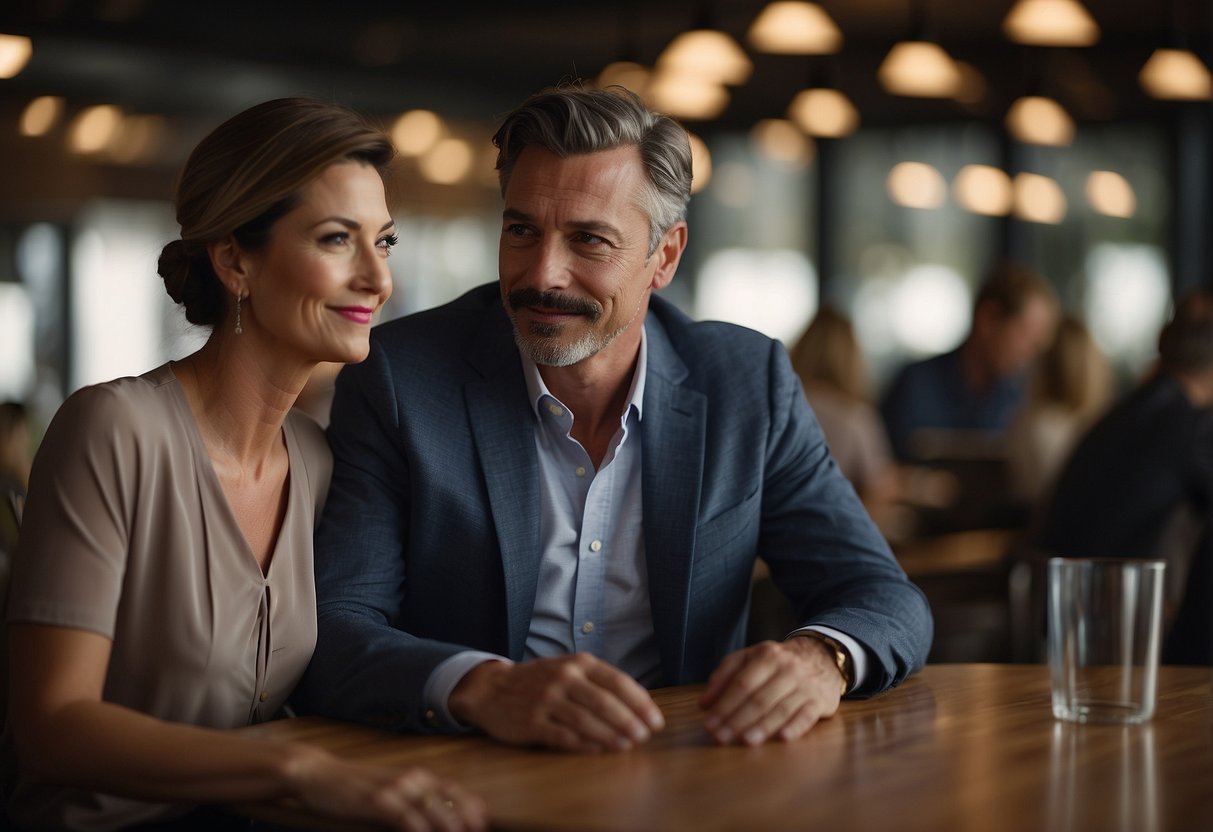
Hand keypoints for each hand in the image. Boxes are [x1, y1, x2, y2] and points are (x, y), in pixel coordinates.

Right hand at [288, 748, 486, 831]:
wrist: (318, 774)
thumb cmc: (355, 788)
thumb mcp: (389, 792)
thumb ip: (412, 803)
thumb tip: (436, 819)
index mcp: (416, 776)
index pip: (453, 790)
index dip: (472, 806)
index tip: (484, 822)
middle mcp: (411, 778)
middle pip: (449, 799)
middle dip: (467, 819)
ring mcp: (395, 788)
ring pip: (432, 808)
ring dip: (449, 825)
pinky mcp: (377, 800)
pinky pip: (406, 817)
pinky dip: (420, 829)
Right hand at [448, 654, 664, 752]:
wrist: (492, 689)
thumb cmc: (540, 681)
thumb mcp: (569, 669)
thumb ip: (598, 682)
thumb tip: (638, 707)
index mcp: (578, 663)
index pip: (617, 681)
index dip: (640, 702)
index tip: (655, 721)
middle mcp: (562, 677)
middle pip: (604, 702)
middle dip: (629, 721)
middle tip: (644, 737)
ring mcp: (545, 699)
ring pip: (585, 720)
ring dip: (610, 735)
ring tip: (627, 746)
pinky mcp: (530, 722)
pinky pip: (562, 736)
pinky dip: (583, 744)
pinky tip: (598, 751)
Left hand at [698, 637, 842, 745]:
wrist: (821, 656)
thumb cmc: (777, 662)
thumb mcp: (749, 658)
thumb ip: (725, 676)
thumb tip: (704, 704)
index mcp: (766, 656)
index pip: (742, 684)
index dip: (724, 705)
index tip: (709, 724)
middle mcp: (787, 669)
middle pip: (759, 699)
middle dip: (737, 720)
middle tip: (720, 737)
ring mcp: (805, 685)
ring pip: (781, 709)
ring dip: (763, 727)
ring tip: (745, 741)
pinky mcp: (820, 701)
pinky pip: (807, 716)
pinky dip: (796, 727)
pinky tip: (783, 738)